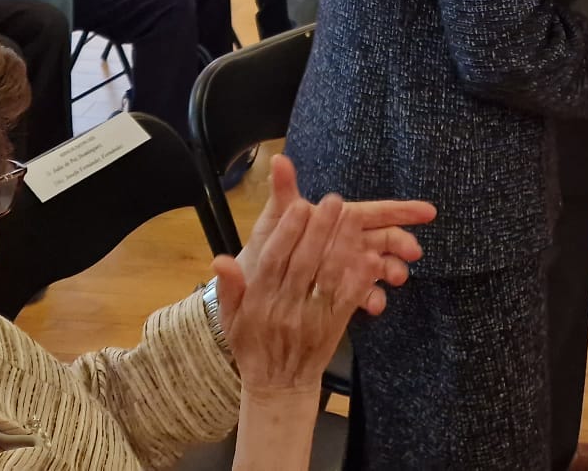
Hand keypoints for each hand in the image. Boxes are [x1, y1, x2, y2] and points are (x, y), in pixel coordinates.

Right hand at [213, 156, 432, 390]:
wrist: (278, 386)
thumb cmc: (252, 345)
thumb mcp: (230, 319)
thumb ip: (227, 288)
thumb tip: (219, 260)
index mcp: (259, 301)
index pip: (273, 261)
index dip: (287, 233)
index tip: (299, 204)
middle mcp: (285, 308)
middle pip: (304, 264)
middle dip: (319, 230)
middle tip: (333, 200)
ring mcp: (312, 319)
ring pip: (328, 278)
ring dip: (342, 247)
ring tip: (352, 217)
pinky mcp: (333, 328)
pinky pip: (347, 302)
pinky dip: (359, 280)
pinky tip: (368, 257)